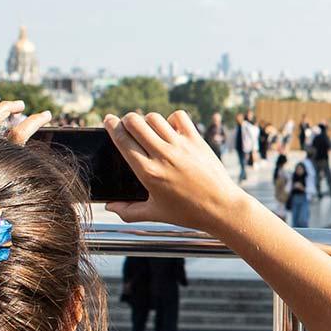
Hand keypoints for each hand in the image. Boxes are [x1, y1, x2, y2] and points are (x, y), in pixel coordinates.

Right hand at [104, 111, 250, 228]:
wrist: (222, 208)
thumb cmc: (188, 212)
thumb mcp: (155, 214)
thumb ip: (128, 211)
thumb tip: (109, 206)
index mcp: (148, 173)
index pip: (123, 140)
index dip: (112, 126)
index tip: (108, 120)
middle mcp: (163, 156)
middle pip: (135, 122)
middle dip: (126, 120)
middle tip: (127, 126)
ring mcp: (181, 146)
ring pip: (154, 117)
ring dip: (147, 120)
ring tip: (149, 130)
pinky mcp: (196, 140)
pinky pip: (178, 116)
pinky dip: (171, 119)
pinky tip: (171, 130)